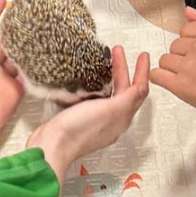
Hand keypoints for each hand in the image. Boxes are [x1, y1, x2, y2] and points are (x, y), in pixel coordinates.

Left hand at [0, 0, 24, 152]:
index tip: (1, 0)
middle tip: (24, 13)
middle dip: (13, 27)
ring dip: (25, 44)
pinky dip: (33, 65)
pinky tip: (40, 54)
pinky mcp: (14, 92)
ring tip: (35, 29)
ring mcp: (2, 78)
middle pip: (4, 41)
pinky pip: (26, 75)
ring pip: (17, 56)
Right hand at [27, 46, 149, 186]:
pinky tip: (92, 78)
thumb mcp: (109, 110)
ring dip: (113, 75)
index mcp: (121, 118)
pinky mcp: (82, 118)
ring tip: (108, 59)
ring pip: (112, 93)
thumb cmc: (79, 130)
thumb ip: (127, 99)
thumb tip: (142, 88)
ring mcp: (97, 119)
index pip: (138, 92)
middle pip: (125, 90)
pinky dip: (100, 83)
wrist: (52, 146)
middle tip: (118, 50)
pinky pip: (98, 97)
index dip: (142, 72)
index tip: (143, 55)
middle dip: (124, 69)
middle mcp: (112, 120)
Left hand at [150, 7, 195, 120]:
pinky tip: (172, 81)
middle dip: (184, 55)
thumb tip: (188, 11)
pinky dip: (160, 78)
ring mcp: (188, 66)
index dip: (192, 42)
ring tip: (190, 77)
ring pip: (165, 59)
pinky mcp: (181, 85)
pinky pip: (157, 75)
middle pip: (175, 45)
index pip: (186, 29)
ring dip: (174, 68)